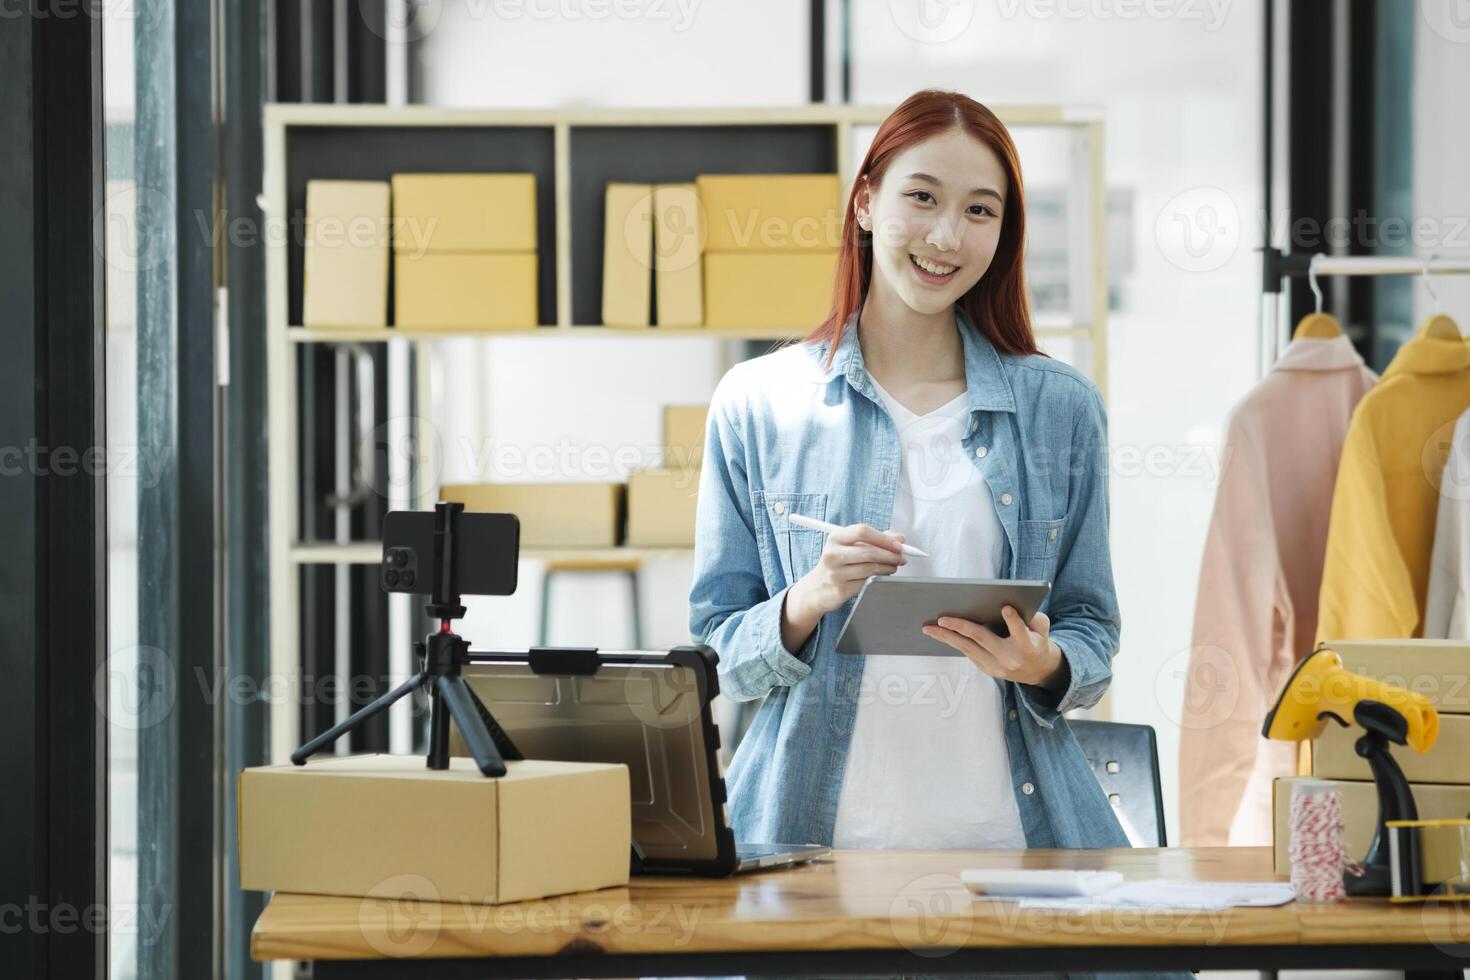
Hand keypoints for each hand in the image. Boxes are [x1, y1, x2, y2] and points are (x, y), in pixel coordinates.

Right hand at [790, 522, 906, 621]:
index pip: (862, 531)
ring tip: (894, 566)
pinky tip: (883, 574)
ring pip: (871, 568)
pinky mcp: (841, 589)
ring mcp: (835, 573)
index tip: (899, 543)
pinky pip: (867, 582)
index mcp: (835, 538)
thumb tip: (899, 538)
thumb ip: (874, 540)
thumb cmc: (837, 563)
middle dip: (891, 554)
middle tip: (902, 556)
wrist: (816, 588)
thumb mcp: (850, 546)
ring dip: (888, 567)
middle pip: (869, 551)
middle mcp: (832, 554)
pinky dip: (879, 577)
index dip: (884, 537)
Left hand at [922, 606, 1067, 690]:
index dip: (1014, 622)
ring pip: (968, 648)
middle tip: (942, 619)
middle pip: (983, 639)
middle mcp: (1010, 658)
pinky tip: (939, 634)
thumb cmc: (1037, 640)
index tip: (1005, 608)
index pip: (1020, 633)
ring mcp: (997, 666)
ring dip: (946, 637)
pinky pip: (967, 652)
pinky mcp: (987, 670)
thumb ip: (1033, 617)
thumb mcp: (1042, 629)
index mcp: (1028, 646)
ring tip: (928, 628)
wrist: (1038, 671)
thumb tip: (1011, 604)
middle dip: (961, 627)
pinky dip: (953, 642)